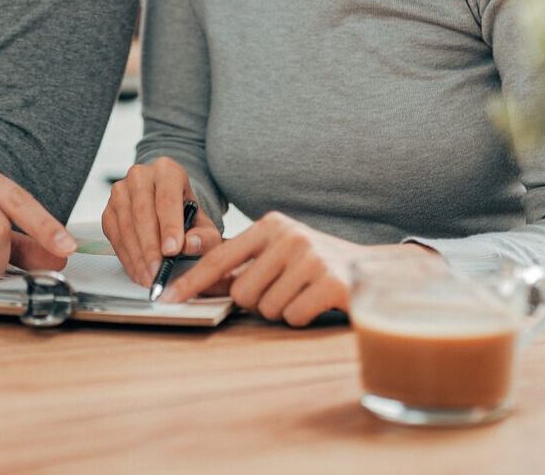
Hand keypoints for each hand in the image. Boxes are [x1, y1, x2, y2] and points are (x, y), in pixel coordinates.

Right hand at [101, 157, 223, 285]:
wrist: (168, 206)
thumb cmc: (186, 214)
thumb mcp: (204, 224)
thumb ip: (204, 236)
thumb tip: (190, 245)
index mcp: (167, 171)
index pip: (167, 198)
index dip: (169, 226)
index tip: (172, 251)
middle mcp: (140, 176)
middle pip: (143, 212)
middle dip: (150, 247)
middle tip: (158, 271)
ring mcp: (120, 192)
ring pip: (126, 225)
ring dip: (137, 255)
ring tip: (149, 277)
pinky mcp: (109, 210)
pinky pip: (115, 236)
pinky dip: (126, 257)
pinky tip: (138, 271)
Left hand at [164, 212, 417, 326]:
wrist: (376, 270)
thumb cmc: (318, 265)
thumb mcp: (280, 253)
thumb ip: (245, 264)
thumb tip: (199, 285)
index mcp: (271, 225)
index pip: (220, 257)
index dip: (192, 281)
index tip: (168, 299)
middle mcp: (289, 236)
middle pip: (243, 292)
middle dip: (259, 302)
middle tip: (285, 291)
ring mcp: (310, 257)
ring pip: (267, 308)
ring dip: (283, 310)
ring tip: (304, 294)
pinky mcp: (330, 282)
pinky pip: (293, 316)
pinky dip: (302, 317)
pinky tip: (318, 302)